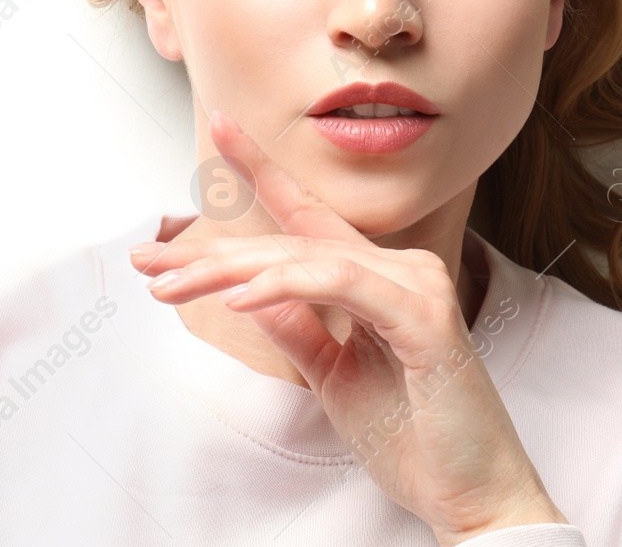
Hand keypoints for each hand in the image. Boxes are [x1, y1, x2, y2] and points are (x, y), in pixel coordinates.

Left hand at [129, 108, 568, 545]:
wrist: (471, 493)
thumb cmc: (415, 437)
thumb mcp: (334, 376)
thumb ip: (298, 328)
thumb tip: (249, 290)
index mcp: (377, 278)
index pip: (308, 217)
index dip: (261, 169)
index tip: (219, 127)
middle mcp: (399, 268)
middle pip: (290, 243)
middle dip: (213, 251)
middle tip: (150, 260)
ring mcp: (415, 286)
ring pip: (308, 256)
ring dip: (232, 270)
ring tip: (173, 284)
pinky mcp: (424, 317)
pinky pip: (342, 284)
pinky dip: (287, 285)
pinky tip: (240, 296)